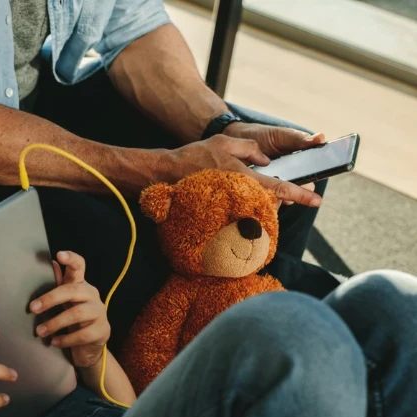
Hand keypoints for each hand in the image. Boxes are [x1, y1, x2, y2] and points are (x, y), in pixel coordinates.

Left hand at [29, 251, 109, 368]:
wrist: (91, 345)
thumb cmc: (74, 318)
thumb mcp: (65, 301)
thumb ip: (59, 284)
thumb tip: (51, 263)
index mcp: (81, 285)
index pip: (79, 266)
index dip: (71, 259)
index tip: (59, 255)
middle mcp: (92, 295)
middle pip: (72, 291)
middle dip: (50, 298)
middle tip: (32, 308)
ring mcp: (99, 312)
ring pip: (77, 314)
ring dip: (55, 323)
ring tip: (40, 331)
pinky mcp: (102, 330)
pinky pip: (83, 334)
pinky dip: (66, 339)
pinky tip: (54, 342)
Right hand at [162, 134, 322, 207]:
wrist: (166, 174)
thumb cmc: (193, 157)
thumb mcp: (223, 142)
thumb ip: (249, 148)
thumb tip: (265, 160)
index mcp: (244, 178)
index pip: (279, 188)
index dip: (299, 194)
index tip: (316, 200)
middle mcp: (239, 194)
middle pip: (272, 202)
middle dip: (285, 198)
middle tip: (297, 193)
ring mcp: (231, 204)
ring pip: (259, 207)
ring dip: (269, 202)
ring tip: (274, 195)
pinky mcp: (222, 208)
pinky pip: (244, 209)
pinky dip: (252, 205)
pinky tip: (250, 198)